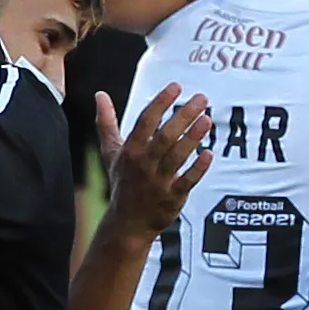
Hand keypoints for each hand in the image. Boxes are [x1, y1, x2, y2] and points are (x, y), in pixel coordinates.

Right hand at [100, 84, 212, 239]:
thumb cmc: (122, 182)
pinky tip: (209, 154)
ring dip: (192, 138)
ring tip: (207, 119)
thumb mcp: (110, 153)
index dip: (160, 103)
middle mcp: (142, 165)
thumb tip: (100, 94)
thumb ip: (107, 123)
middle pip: (164, 137)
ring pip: (176, 157)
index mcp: (129, 151)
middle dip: (183, 116)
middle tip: (202, 98)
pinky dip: (197, 169)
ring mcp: (157, 182)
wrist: (126, 223)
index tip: (176, 86)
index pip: (144, 122)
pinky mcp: (171, 197)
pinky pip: (186, 181)